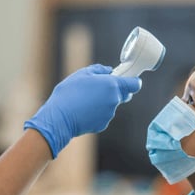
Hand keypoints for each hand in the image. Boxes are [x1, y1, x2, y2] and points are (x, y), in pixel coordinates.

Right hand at [24, 64, 140, 158]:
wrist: (60, 118)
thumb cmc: (69, 93)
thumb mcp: (82, 74)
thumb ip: (99, 70)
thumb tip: (109, 71)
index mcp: (112, 85)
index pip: (135, 84)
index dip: (133, 81)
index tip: (127, 79)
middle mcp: (114, 100)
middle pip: (124, 94)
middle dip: (116, 90)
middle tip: (100, 88)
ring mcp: (110, 114)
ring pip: (112, 105)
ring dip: (104, 101)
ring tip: (86, 100)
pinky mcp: (103, 124)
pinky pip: (104, 115)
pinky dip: (98, 112)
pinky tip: (84, 110)